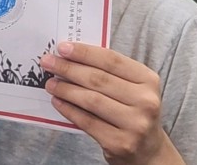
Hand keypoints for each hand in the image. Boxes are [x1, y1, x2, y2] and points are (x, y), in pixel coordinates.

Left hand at [39, 42, 183, 164]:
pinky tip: (58, 101)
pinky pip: (87, 122)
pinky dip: (69, 110)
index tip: (62, 48)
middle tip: (48, 62)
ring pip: (91, 100)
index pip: (111, 60)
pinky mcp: (120, 143)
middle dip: (68, 69)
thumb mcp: (131, 87)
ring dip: (66, 89)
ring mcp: (134, 124)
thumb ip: (108, 71)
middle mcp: (145, 101)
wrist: (147, 149)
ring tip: (50, 83)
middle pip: (98, 79)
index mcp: (148, 80)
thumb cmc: (133, 109)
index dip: (84, 52)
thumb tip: (70, 57)